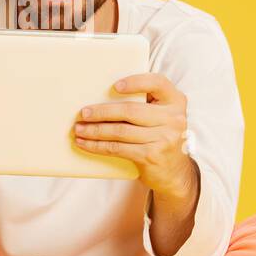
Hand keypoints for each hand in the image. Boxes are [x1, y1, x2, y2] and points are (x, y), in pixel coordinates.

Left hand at [72, 71, 194, 200]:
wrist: (175, 173)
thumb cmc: (161, 137)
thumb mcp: (162, 117)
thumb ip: (146, 104)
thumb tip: (104, 97)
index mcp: (175, 101)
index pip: (157, 83)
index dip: (136, 82)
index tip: (114, 86)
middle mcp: (174, 118)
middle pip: (131, 110)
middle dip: (102, 112)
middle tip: (83, 113)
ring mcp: (164, 138)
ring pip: (120, 131)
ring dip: (95, 130)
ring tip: (79, 129)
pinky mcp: (151, 155)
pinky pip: (118, 148)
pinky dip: (98, 146)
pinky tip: (86, 144)